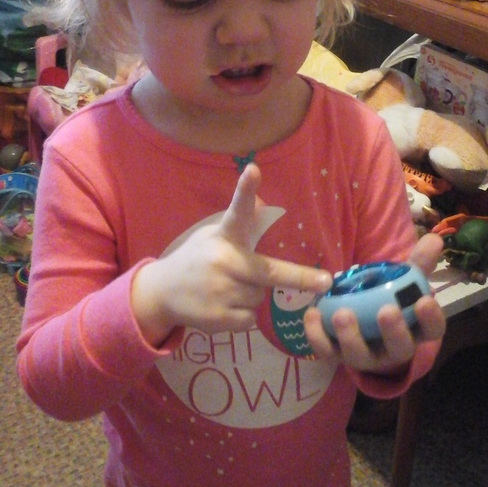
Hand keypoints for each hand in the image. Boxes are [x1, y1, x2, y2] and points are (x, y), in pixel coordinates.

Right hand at [131, 164, 332, 345]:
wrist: (161, 293)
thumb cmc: (197, 258)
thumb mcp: (213, 235)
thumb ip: (240, 224)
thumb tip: (263, 202)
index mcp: (223, 236)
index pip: (237, 211)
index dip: (246, 190)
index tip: (253, 169)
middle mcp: (223, 261)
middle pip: (270, 272)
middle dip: (300, 278)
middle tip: (326, 280)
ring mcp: (221, 291)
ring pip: (261, 297)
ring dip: (252, 294)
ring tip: (227, 288)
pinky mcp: (218, 318)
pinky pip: (250, 317)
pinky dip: (243, 314)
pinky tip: (222, 304)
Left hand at [303, 232, 445, 374]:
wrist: (363, 328)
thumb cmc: (388, 300)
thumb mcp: (403, 282)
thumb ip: (417, 263)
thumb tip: (434, 239)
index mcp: (415, 330)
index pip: (432, 330)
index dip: (431, 318)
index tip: (424, 301)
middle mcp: (393, 349)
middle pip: (399, 347)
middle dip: (393, 331)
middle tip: (386, 311)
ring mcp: (365, 355)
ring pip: (360, 354)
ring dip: (351, 336)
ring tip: (342, 313)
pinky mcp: (337, 355)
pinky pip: (327, 350)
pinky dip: (317, 335)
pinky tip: (312, 314)